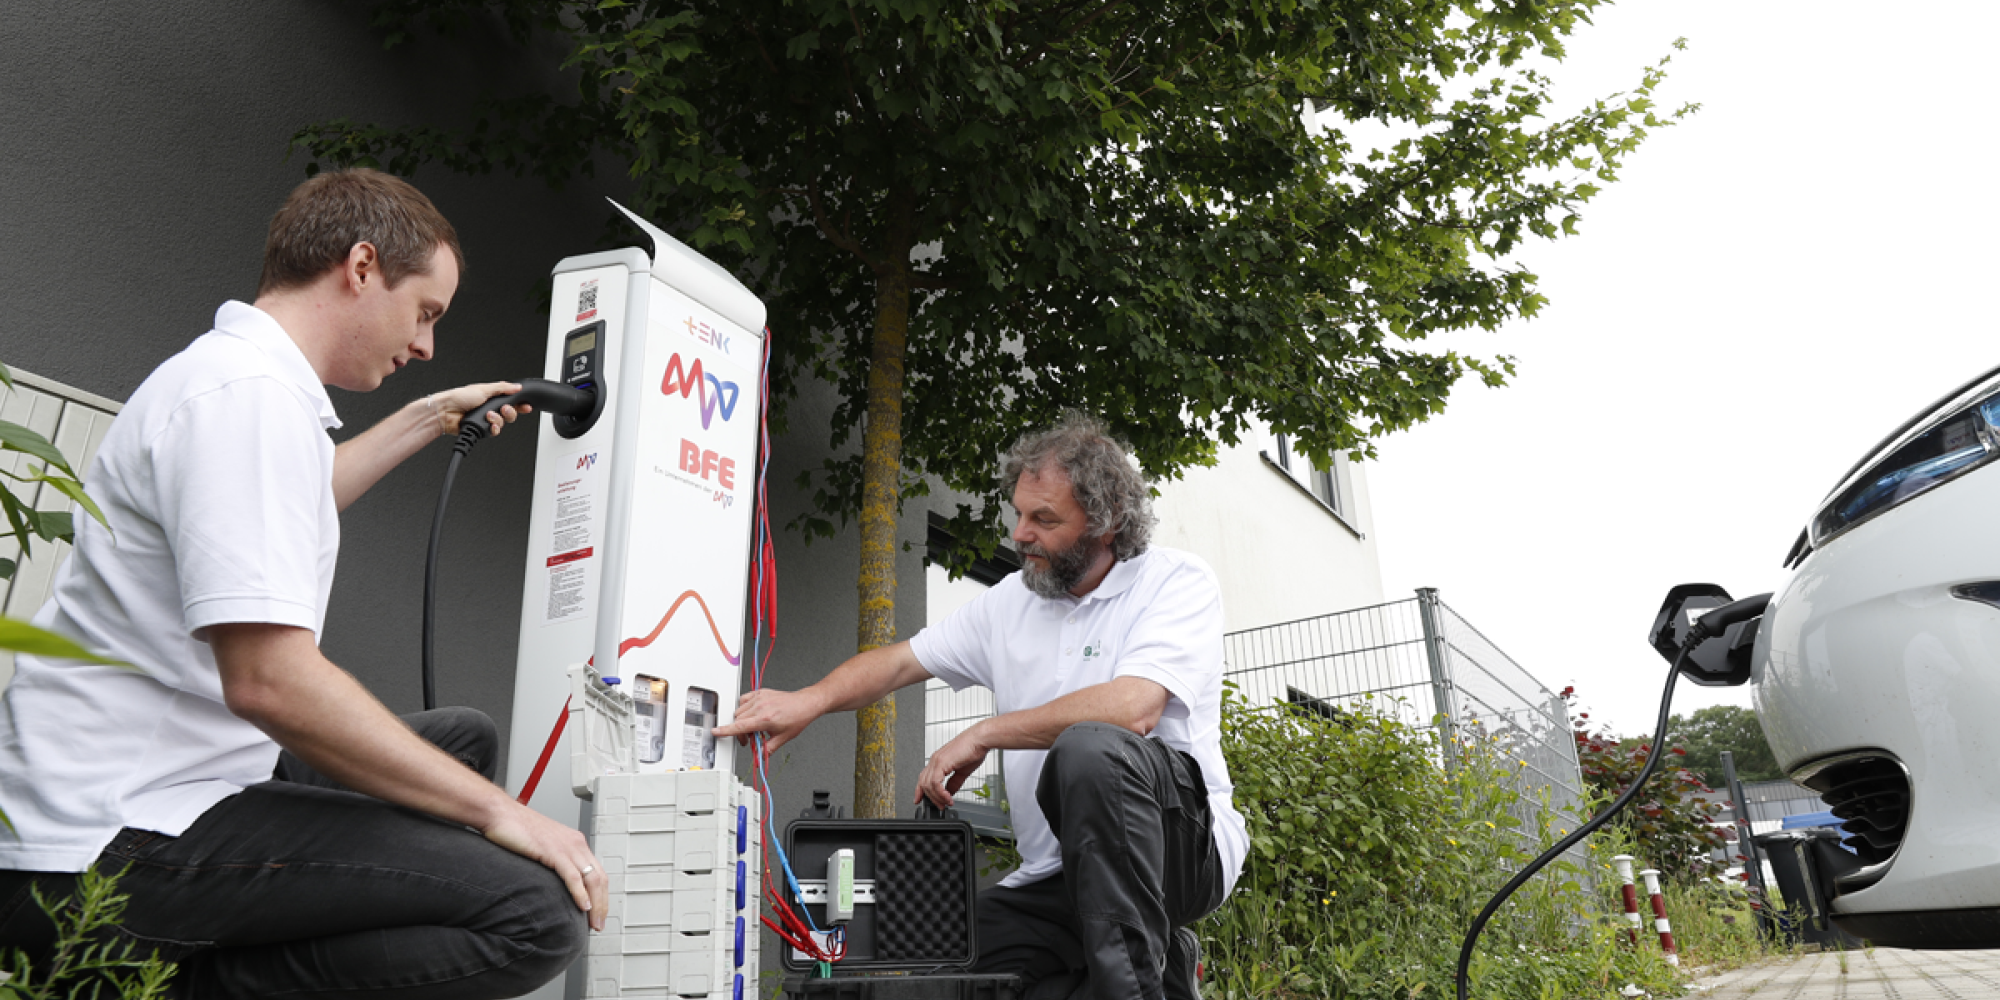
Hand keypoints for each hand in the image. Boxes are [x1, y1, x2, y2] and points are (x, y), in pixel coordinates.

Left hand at [430, 382, 532, 438]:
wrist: (446, 412)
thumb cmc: (459, 397)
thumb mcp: (483, 388)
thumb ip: (502, 388)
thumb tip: (517, 386)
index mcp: (491, 397)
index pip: (510, 401)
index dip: (520, 404)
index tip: (526, 406)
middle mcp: (490, 409)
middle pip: (509, 414)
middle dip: (509, 412)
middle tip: (504, 409)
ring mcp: (486, 420)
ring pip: (502, 424)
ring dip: (498, 420)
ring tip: (489, 416)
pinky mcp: (482, 430)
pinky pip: (494, 432)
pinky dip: (494, 429)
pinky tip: (489, 425)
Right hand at [482, 801, 609, 931]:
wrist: (499, 813)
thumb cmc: (515, 829)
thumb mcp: (542, 847)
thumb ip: (554, 861)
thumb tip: (556, 884)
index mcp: (575, 842)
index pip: (598, 872)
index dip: (601, 896)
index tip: (598, 913)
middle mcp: (575, 843)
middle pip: (599, 878)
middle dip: (602, 904)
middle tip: (599, 925)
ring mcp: (566, 846)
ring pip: (591, 879)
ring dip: (595, 904)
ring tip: (594, 922)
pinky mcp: (553, 850)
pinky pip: (572, 876)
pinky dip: (580, 893)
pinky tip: (582, 906)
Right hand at [714, 688, 823, 752]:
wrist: (805, 704)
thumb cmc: (797, 718)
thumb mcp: (783, 738)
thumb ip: (768, 749)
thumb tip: (759, 757)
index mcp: (765, 719)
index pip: (740, 726)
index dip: (726, 730)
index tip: (716, 732)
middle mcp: (761, 707)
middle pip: (738, 720)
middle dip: (741, 732)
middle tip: (750, 738)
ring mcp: (760, 698)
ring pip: (739, 710)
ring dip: (742, 720)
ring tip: (754, 726)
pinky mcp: (761, 692)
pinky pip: (744, 699)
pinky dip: (745, 707)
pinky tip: (752, 713)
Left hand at [914, 724, 989, 810]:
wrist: (980, 739)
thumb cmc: (973, 749)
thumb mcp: (962, 771)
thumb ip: (954, 783)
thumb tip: (949, 793)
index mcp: (938, 761)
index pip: (923, 777)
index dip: (919, 790)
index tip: (918, 800)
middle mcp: (935, 760)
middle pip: (923, 783)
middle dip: (931, 798)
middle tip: (940, 806)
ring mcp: (937, 760)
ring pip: (927, 784)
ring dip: (937, 797)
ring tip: (946, 803)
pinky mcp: (941, 762)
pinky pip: (935, 782)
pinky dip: (940, 793)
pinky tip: (947, 797)